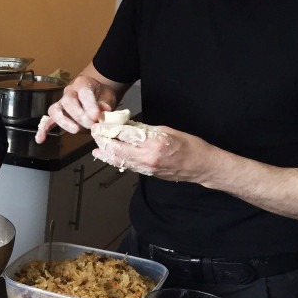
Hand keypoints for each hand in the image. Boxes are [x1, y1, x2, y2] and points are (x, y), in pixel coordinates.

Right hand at [35, 76, 115, 142]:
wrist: (96, 95)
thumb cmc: (101, 96)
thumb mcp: (108, 97)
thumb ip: (106, 104)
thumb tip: (103, 113)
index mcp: (82, 83)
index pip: (83, 92)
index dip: (89, 105)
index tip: (97, 115)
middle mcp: (69, 91)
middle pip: (68, 101)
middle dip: (79, 115)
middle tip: (91, 124)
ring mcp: (61, 103)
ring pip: (55, 110)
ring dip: (64, 122)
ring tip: (76, 130)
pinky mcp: (57, 115)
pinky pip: (47, 121)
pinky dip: (43, 130)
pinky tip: (40, 139)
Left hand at [91, 125, 208, 181]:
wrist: (202, 166)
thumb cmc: (190, 145)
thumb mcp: (167, 130)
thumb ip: (145, 129)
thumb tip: (127, 126)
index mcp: (154, 143)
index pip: (124, 135)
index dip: (109, 129)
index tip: (100, 124)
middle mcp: (148, 157)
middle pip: (117, 150)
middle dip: (103, 141)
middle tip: (95, 133)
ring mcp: (146, 167)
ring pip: (119, 161)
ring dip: (105, 153)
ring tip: (97, 146)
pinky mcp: (147, 173)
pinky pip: (127, 166)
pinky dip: (115, 160)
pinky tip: (108, 156)